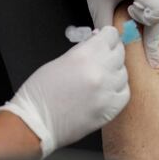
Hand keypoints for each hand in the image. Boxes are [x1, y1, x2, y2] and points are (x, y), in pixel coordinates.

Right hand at [0, 27, 128, 157]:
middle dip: (111, 52)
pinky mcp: (109, 110)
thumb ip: (83, 49)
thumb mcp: (60, 60)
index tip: (105, 39)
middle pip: (120, 53)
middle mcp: (99, 72)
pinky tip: (108, 89)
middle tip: (102, 56)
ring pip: (124, 73)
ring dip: (115, 71)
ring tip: (101, 75)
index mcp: (85, 56)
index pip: (112, 35)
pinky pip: (124, 93)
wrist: (34, 124)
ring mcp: (106, 92)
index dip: (107, 36)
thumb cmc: (40, 92)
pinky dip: (118, 89)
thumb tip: (98, 39)